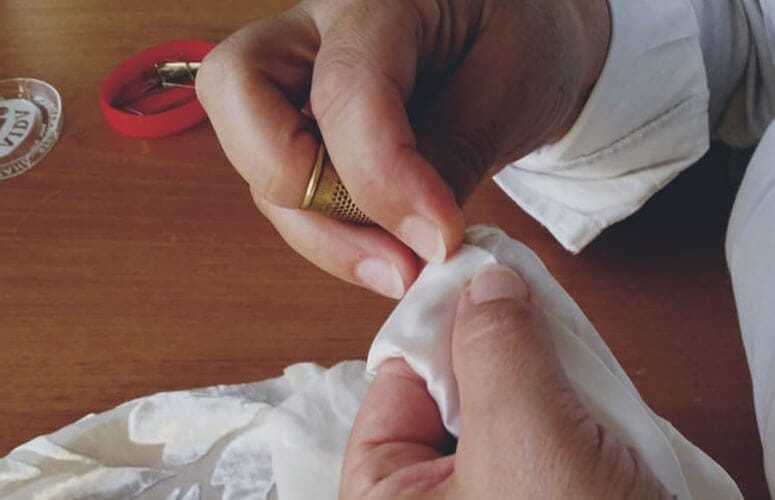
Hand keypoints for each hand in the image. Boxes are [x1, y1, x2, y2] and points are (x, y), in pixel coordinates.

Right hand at [196, 0, 609, 297]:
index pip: (345, 87)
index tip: (438, 239)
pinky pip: (285, 191)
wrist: (511, 42)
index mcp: (377, 1)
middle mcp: (314, 32)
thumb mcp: (510, 90)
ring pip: (254, 160)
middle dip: (297, 187)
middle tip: (386, 251)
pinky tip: (387, 252)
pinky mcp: (300, 128)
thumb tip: (410, 238)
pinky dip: (330, 235)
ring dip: (321, 233)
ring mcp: (297, 80)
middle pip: (236, 94)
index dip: (382, 177)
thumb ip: (453, 157)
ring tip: (402, 267)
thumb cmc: (516, 46)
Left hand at [340, 265, 669, 498]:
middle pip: (448, 396)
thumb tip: (483, 284)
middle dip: (496, 356)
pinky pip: (541, 440)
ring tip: (570, 369)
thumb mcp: (525, 444)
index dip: (436, 331)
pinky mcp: (541, 499)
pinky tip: (594, 412)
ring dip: (540, 383)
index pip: (392, 388)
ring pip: (502, 413)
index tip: (477, 282)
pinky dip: (567, 414)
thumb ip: (496, 353)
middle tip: (533, 315)